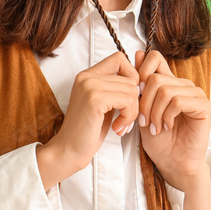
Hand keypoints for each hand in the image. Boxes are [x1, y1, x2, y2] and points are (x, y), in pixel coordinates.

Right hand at [38, 50, 139, 186]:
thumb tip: (142, 81)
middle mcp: (87, 76)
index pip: (120, 59)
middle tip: (125, 120)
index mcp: (87, 75)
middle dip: (135, 101)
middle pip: (130, 77)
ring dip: (132, 111)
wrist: (69, 150)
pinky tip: (118, 128)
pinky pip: (127, 101)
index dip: (132, 76)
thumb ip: (116, 89)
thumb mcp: (104, 104)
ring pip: (132, 90)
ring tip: (121, 125)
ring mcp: (90, 86)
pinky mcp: (95, 99)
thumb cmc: (88, 131)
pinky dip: (128, 116)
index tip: (129, 98)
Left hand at [135, 49, 210, 189]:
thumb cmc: (158, 140)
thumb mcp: (142, 110)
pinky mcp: (204, 106)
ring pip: (165, 90)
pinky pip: (178, 101)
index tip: (134, 94)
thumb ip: (141, 85)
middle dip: (143, 102)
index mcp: (169, 82)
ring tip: (154, 127)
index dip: (140, 71)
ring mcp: (195, 94)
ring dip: (154, 112)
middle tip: (143, 121)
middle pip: (155, 78)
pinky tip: (166, 126)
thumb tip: (137, 52)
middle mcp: (183, 85)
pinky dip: (167, 115)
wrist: (173, 163)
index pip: (154, 58)